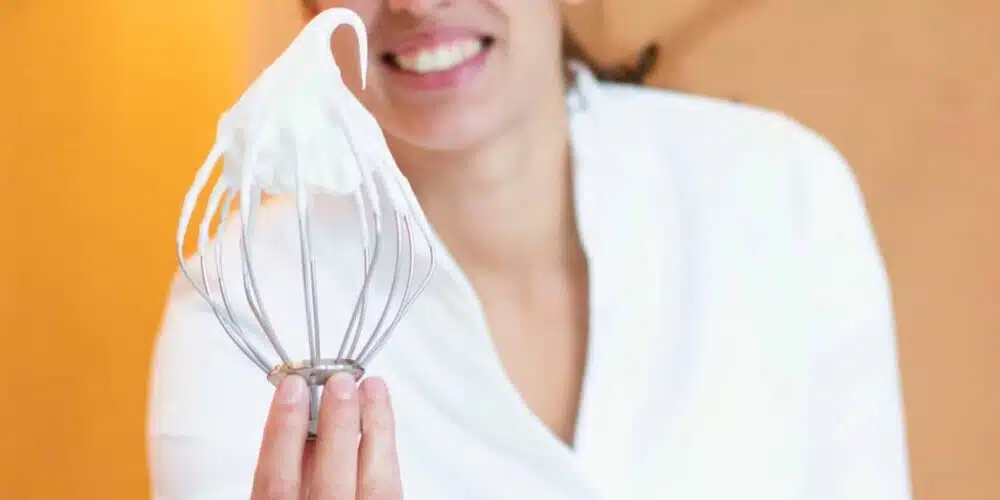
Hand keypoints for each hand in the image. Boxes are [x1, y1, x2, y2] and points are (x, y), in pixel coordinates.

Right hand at [251, 373, 402, 499]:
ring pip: (374, 487)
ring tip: (374, 389)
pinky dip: (389, 456)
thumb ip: (286, 475)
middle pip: (329, 482)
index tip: (292, 389)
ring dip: (375, 431)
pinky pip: (391, 494)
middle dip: (336, 427)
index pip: (276, 485)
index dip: (281, 432)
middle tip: (341, 381)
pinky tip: (385, 430)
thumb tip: (299, 422)